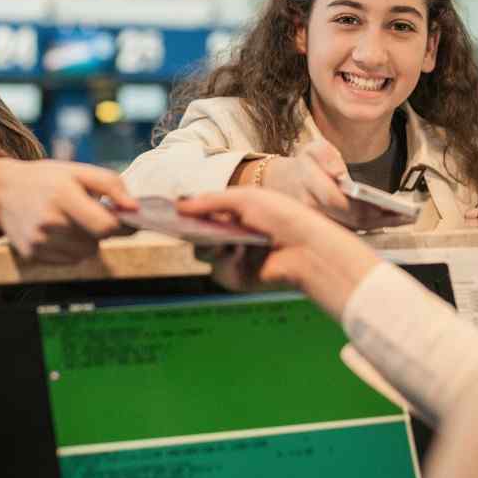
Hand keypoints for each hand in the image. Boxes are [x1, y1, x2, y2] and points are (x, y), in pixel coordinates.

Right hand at [0, 159, 137, 264]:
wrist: (2, 190)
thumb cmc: (47, 179)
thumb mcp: (78, 171)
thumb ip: (111, 185)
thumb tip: (136, 208)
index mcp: (63, 195)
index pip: (106, 227)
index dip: (119, 223)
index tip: (119, 214)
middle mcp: (49, 221)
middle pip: (97, 242)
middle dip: (100, 229)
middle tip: (89, 212)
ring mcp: (39, 241)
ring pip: (86, 254)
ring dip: (87, 241)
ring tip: (71, 221)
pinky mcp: (33, 255)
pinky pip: (70, 261)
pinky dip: (71, 249)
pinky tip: (59, 231)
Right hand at [178, 188, 382, 320]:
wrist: (307, 246)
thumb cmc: (282, 216)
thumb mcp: (245, 199)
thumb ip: (210, 200)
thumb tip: (178, 204)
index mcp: (234, 215)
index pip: (201, 214)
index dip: (186, 213)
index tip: (170, 210)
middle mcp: (231, 236)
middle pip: (195, 235)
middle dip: (192, 230)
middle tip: (189, 226)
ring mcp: (233, 258)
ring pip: (202, 254)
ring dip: (210, 245)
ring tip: (227, 240)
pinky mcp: (238, 278)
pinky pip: (217, 272)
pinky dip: (226, 262)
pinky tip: (242, 254)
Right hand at [253, 140, 397, 230]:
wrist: (280, 186)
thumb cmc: (302, 166)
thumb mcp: (311, 149)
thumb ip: (325, 155)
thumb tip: (340, 172)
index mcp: (307, 185)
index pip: (335, 200)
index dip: (360, 204)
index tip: (385, 203)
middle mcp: (311, 210)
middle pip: (349, 220)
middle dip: (379, 218)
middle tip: (407, 214)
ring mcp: (318, 225)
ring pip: (352, 229)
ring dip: (379, 225)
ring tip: (405, 218)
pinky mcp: (326, 233)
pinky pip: (351, 233)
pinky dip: (372, 227)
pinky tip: (391, 221)